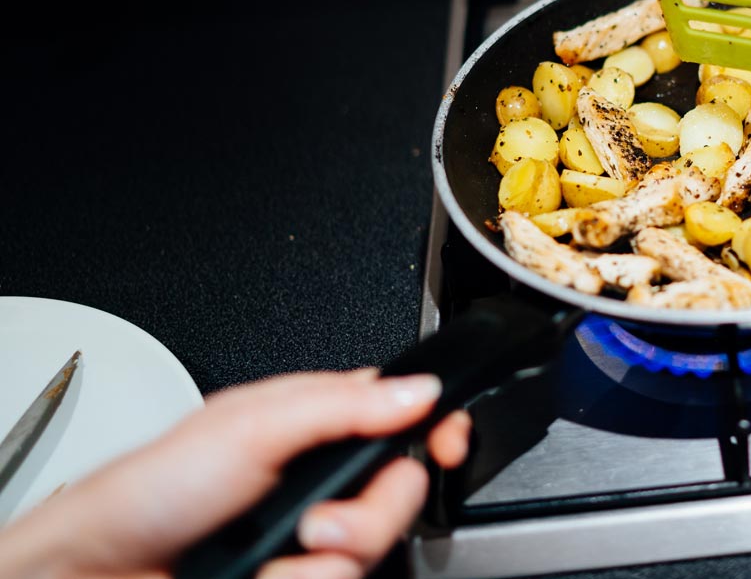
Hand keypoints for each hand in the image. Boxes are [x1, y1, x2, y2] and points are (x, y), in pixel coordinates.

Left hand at [0, 370, 471, 578]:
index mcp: (318, 420)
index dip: (438, 427)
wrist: (103, 572)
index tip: (448, 442)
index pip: (407, 414)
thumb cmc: (155, 488)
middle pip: (403, 489)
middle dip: (371, 511)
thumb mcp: (253, 425)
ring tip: (283, 548)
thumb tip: (420, 389)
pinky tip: (265, 572)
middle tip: (322, 518)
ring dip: (329, 557)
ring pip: (376, 547)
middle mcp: (323, 477)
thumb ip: (343, 404)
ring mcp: (313, 536)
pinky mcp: (301, 576)